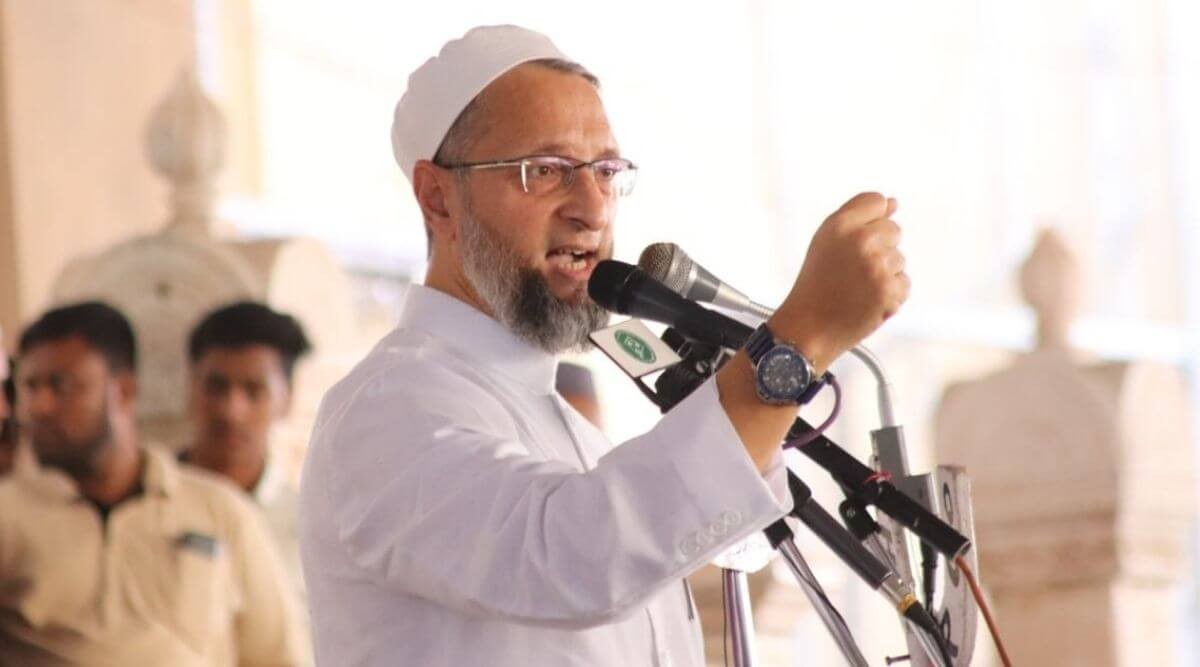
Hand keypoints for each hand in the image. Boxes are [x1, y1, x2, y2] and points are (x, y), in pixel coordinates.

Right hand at [770, 192, 908, 371]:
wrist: (808, 327)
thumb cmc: (815, 285)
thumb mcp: (826, 241)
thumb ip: (858, 217)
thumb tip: (893, 203)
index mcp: (840, 224)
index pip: (876, 201)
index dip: (872, 220)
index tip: (859, 239)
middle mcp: (860, 241)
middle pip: (893, 229)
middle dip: (880, 248)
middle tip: (853, 270)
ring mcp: (877, 266)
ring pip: (899, 258)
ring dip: (885, 273)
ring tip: (858, 288)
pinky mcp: (889, 290)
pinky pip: (904, 283)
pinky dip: (890, 294)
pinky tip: (867, 300)